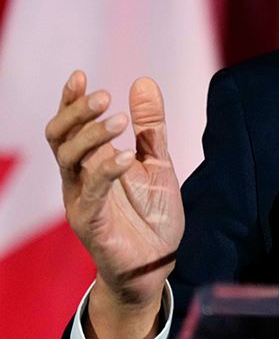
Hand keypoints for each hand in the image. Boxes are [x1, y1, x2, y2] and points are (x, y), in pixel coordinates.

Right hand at [45, 71, 184, 338]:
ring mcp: (81, 200)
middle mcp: (78, 178)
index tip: (80, 75)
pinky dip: (106, 171)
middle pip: (60, 137)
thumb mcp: (156, 160)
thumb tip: (143, 81)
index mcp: (90, 161)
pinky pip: (92, 193)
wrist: (157, 263)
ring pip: (69, 160)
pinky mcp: (91, 223)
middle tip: (104, 95)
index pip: (70, 126)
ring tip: (120, 119)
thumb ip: (149, 126)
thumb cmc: (151, 212)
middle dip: (77, 113)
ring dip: (93, 135)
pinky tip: (124, 157)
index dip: (71, 101)